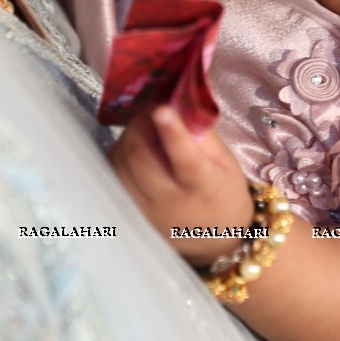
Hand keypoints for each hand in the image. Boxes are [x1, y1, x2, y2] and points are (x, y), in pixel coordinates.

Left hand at [108, 105, 252, 263]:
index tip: (162, 109)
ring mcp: (143, 210)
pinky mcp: (125, 213)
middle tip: (152, 110)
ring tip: (146, 130)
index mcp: (203, 187)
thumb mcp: (226, 163)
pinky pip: (112, 173)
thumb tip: (177, 101)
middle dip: (141, 124)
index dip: (173, 134)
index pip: (186, 161)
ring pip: (120, 162)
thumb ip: (202, 133)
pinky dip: (120, 153)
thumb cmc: (222, 193)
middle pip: (141, 157)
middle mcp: (169, 202)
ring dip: (129, 137)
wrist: (212, 239)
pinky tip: (135, 150)